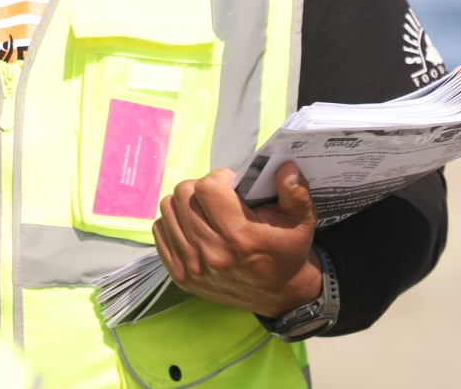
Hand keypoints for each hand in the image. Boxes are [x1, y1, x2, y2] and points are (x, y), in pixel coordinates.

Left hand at [152, 162, 320, 316]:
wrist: (280, 294)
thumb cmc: (287, 251)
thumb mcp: (300, 221)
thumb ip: (295, 192)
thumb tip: (285, 166)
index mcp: (239, 237)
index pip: (207, 187)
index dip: (220, 179)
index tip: (232, 186)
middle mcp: (211, 253)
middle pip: (183, 194)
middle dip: (201, 188)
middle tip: (218, 197)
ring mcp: (192, 266)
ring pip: (168, 209)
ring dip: (185, 204)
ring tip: (206, 211)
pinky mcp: (179, 275)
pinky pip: (160, 230)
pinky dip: (174, 223)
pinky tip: (195, 226)